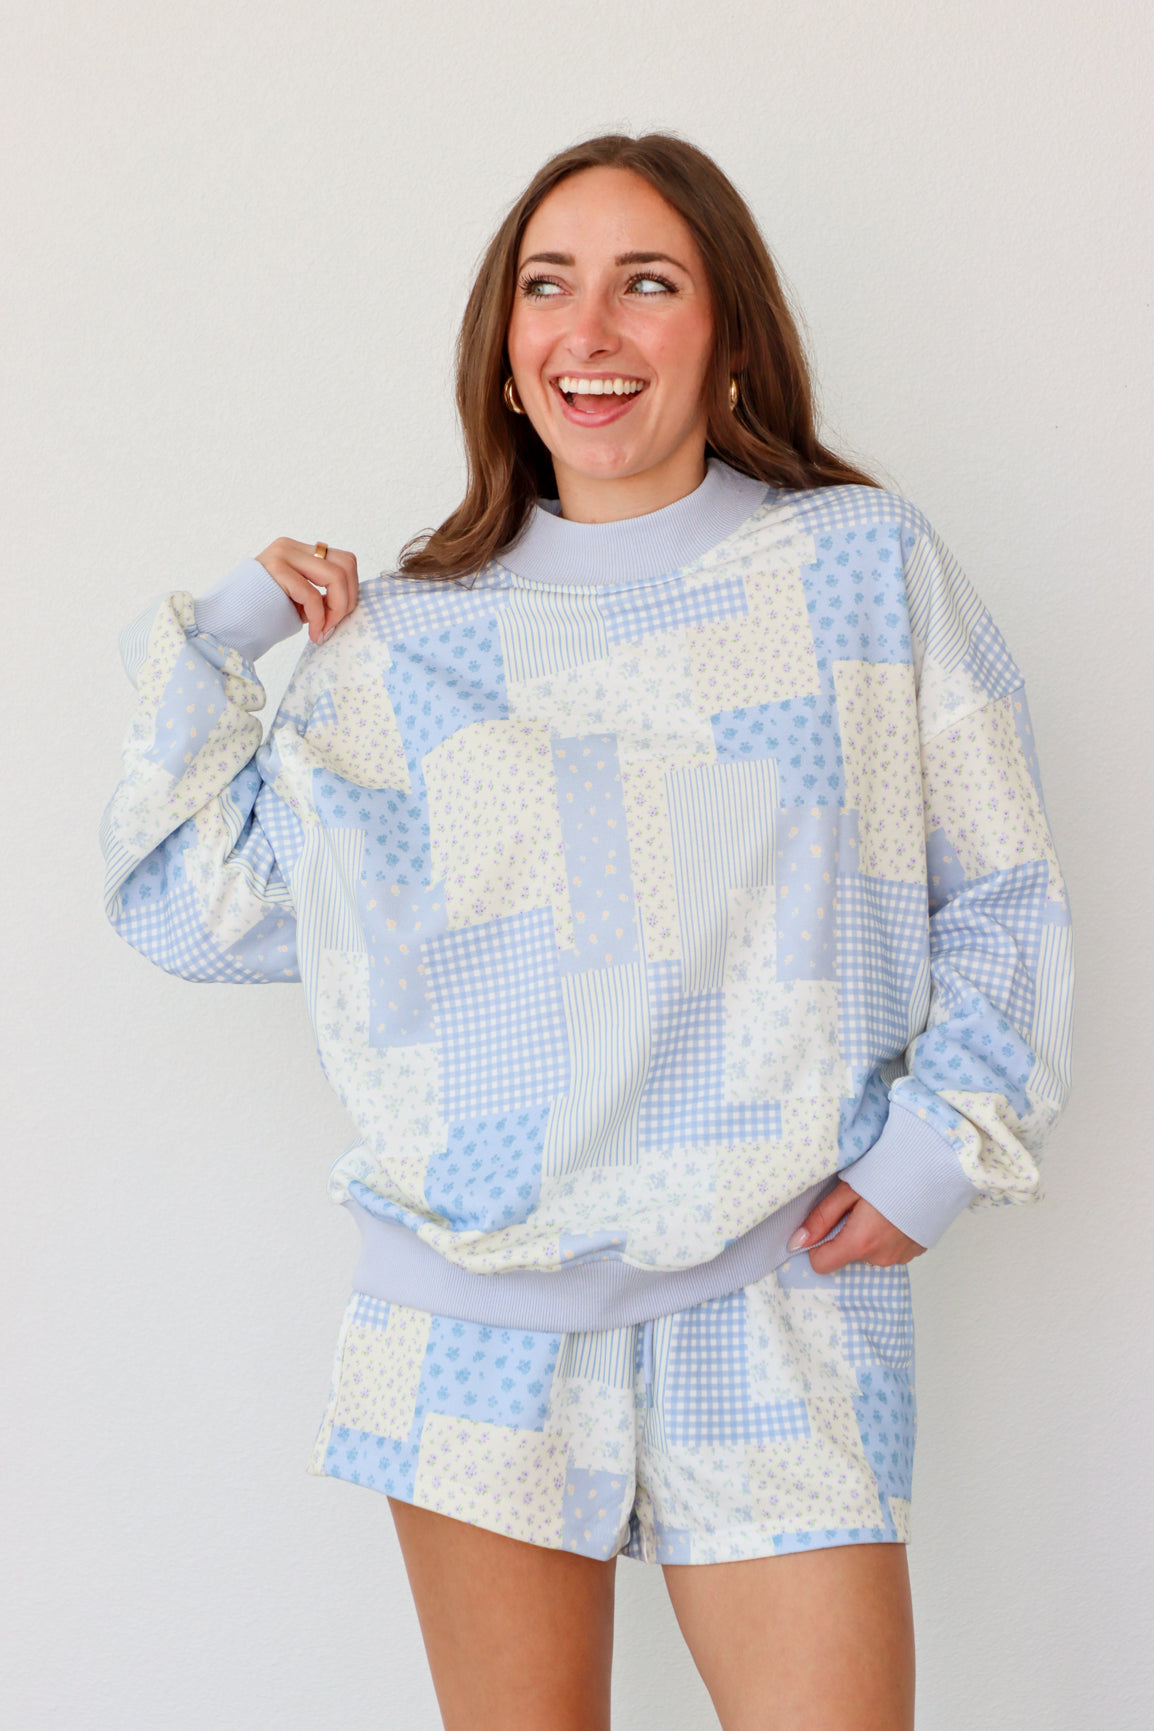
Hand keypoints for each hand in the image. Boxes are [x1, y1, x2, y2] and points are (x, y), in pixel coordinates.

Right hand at [254, 537, 358, 644]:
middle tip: (333, 625)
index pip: (343, 561)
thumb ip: (320, 595)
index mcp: (297, 551)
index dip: (350, 591)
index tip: (337, 619)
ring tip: (323, 630)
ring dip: (338, 608)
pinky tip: (314, 634)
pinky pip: (313, 595)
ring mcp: (282, 555)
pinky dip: (320, 618)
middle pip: (346, 563)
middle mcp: (290, 547)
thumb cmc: (259, 617)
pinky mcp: (275, 569)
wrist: (223, 624)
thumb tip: (348, 604)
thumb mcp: (296, 601)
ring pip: (336, 576)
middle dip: (348, 599)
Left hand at [786, 1181, 925, 1274]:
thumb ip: (821, 1218)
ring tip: (879, 1206)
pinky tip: (894, 1212)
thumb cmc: (891, 1172)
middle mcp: (881, 1258)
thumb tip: (798, 1241)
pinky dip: (886, 1235)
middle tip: (858, 1205)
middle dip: (845, 1234)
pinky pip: (888, 1249)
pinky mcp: (915, 1252)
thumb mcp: (848, 1189)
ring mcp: (900, 1257)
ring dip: (867, 1235)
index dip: (817, 1245)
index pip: (821, 1264)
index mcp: (860, 1243)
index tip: (824, 1224)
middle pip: (846, 1255)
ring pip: (868, 1252)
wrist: (937, 1167)